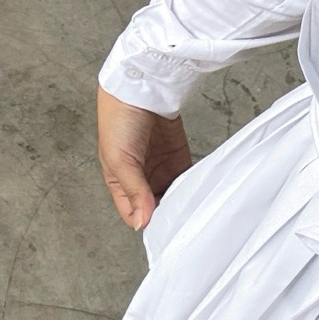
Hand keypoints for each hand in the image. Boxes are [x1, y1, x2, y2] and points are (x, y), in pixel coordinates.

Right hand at [97, 85, 192, 229]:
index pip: (133, 214)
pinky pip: (186, 181)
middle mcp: (140, 180)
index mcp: (119, 183)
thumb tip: (142, 222)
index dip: (146, 223)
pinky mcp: (178, 160)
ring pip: (173, 197)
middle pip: (155, 209)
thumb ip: (134, 191)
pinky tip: (199, 196)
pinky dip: (192, 189)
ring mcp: (160, 171)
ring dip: (182, 204)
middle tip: (183, 225)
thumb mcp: (121, 160)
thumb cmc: (119, 120)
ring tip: (194, 213)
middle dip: (167, 217)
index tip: (164, 232)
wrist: (140, 87)